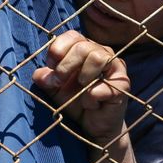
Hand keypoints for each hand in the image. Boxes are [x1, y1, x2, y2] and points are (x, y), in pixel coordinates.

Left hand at [32, 30, 129, 144]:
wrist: (92, 127)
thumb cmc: (75, 102)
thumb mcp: (56, 90)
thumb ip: (47, 80)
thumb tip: (38, 74)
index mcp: (85, 48)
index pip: (72, 36)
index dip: (58, 49)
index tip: (51, 66)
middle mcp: (102, 52)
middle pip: (83, 47)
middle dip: (66, 66)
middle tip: (59, 82)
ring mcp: (115, 67)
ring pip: (98, 58)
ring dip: (82, 77)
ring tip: (80, 91)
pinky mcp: (123, 84)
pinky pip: (104, 85)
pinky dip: (91, 97)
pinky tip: (90, 104)